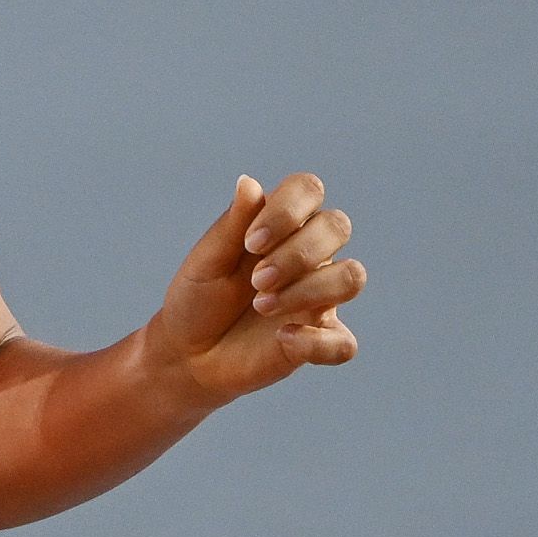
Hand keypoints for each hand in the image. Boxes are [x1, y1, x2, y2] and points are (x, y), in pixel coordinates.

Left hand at [144, 171, 364, 410]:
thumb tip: (249, 182)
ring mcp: (317, 299)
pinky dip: (317, 342)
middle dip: (296, 253)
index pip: (308, 190)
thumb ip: (233, 224)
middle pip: (336, 227)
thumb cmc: (197, 298)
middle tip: (255, 280)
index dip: (287, 210)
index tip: (251, 242)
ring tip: (263, 305)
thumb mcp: (207, 260)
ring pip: (351, 277)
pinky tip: (283, 338)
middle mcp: (308, 257)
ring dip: (309, 290)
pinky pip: (344, 343)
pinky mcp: (317, 342)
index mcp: (281, 227)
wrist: (185, 354)